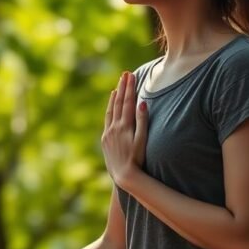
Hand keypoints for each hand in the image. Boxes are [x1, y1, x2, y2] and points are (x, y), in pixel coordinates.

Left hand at [101, 71, 148, 188]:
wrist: (123, 175)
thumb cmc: (137, 159)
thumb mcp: (143, 140)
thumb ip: (142, 121)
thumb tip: (142, 103)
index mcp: (125, 126)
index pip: (128, 102)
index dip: (130, 88)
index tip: (131, 75)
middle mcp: (114, 127)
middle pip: (119, 103)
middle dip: (122, 87)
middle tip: (125, 74)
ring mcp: (108, 132)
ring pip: (111, 110)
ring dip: (115, 96)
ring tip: (118, 85)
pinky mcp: (105, 138)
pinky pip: (107, 119)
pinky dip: (109, 109)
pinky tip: (111, 104)